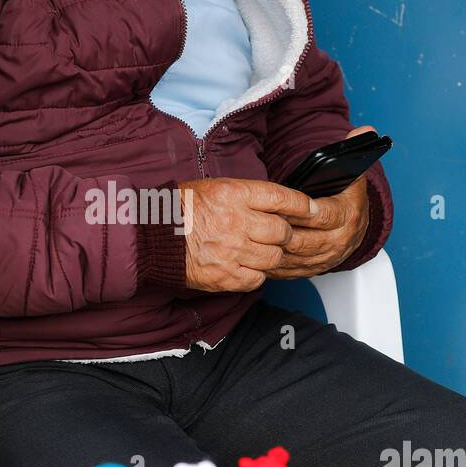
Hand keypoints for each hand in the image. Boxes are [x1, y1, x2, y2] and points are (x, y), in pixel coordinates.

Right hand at [179, 177, 315, 293]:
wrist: (153, 237)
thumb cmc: (183, 209)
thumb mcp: (216, 188)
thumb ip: (249, 196)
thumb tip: (280, 205)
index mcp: (234, 194)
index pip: (282, 198)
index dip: (303, 205)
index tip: (313, 210)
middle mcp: (236, 222)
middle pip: (282, 231)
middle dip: (285, 234)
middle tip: (277, 234)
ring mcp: (232, 251)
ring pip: (274, 257)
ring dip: (272, 254)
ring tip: (259, 250)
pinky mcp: (226, 276)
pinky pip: (257, 278)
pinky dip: (257, 273)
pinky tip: (246, 265)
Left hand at [265, 127, 373, 279]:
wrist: (357, 229)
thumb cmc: (347, 199)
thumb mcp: (352, 173)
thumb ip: (354, 151)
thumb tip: (365, 130)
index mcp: (348, 217)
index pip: (321, 215)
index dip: (299, 210)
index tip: (279, 205)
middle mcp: (339, 242)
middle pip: (304, 239)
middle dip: (279, 231)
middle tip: (256, 222)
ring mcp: (326, 259)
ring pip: (295, 257)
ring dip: (272, 249)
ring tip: (252, 238)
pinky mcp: (314, 270)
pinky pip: (290, 271)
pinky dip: (272, 263)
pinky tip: (256, 254)